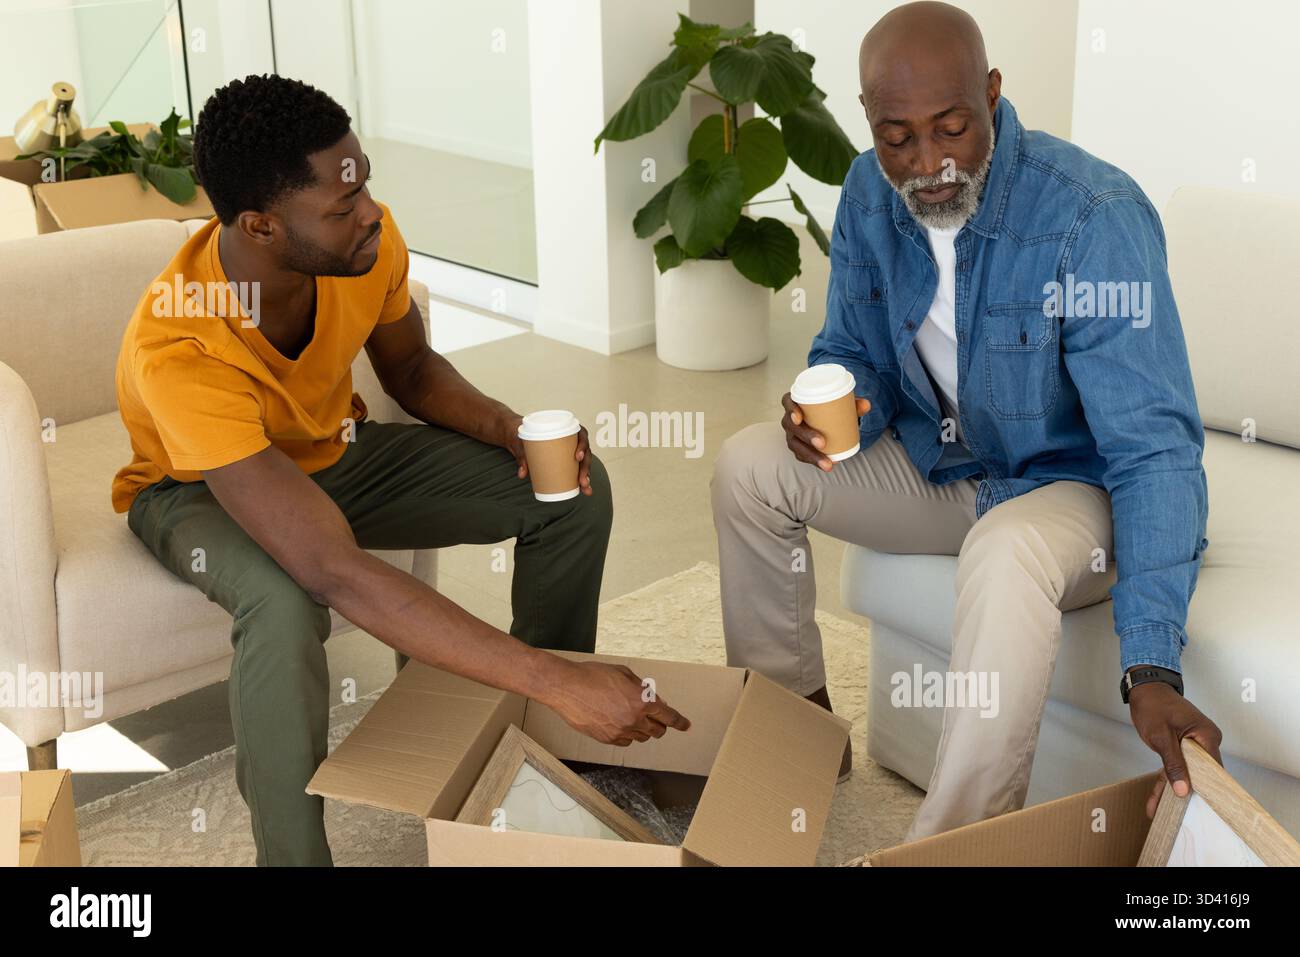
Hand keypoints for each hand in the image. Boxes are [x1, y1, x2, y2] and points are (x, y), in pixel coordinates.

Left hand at [500, 411, 596, 496]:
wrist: (517, 437)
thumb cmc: (521, 435)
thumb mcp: (520, 442)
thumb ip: (522, 456)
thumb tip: (522, 474)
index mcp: (565, 428)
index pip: (580, 435)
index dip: (582, 446)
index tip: (577, 457)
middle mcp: (571, 440)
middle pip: (585, 453)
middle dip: (586, 468)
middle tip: (582, 481)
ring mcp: (569, 451)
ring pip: (583, 463)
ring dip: (586, 476)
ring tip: (585, 489)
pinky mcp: (565, 461)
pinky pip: (576, 470)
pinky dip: (581, 480)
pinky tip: (585, 490)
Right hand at [542, 660, 690, 745]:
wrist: (567, 687)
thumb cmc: (594, 675)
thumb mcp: (624, 674)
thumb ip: (643, 689)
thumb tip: (657, 702)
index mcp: (642, 701)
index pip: (668, 717)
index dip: (680, 722)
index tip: (686, 725)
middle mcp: (634, 719)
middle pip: (657, 731)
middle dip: (659, 725)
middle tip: (654, 718)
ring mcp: (620, 731)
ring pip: (641, 737)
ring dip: (641, 729)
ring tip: (629, 716)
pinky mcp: (607, 739)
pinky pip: (624, 741)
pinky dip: (626, 734)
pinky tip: (617, 722)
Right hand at [781, 392, 870, 470]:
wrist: (827, 418)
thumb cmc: (830, 407)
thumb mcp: (841, 402)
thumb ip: (853, 403)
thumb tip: (866, 405)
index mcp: (796, 401)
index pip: (787, 402)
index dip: (790, 410)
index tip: (799, 417)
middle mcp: (790, 418)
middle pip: (791, 426)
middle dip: (805, 436)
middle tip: (822, 443)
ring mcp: (792, 433)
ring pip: (795, 445)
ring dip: (810, 455)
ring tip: (827, 463)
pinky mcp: (798, 446)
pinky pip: (801, 455)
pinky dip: (814, 461)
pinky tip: (827, 465)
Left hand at [1127, 676, 1223, 818]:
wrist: (1145, 688)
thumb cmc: (1154, 705)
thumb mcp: (1161, 736)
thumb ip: (1173, 763)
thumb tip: (1183, 790)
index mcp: (1207, 737)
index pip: (1213, 770)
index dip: (1206, 790)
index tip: (1199, 809)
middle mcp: (1205, 742)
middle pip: (1199, 774)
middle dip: (1185, 794)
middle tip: (1174, 815)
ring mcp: (1193, 745)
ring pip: (1185, 772)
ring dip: (1171, 789)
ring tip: (1157, 810)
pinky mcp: (1181, 747)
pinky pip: (1176, 766)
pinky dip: (1166, 778)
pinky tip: (1156, 797)